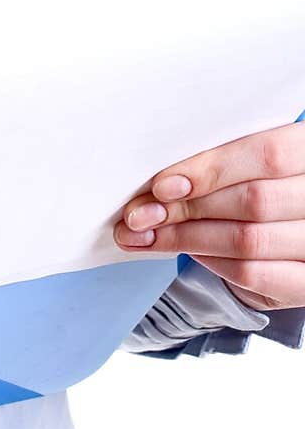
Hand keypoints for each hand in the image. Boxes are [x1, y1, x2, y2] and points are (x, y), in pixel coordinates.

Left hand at [114, 121, 304, 310]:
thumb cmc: (265, 181)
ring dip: (188, 238)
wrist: (294, 224)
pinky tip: (189, 251)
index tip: (162, 184)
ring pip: (249, 240)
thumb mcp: (250, 159)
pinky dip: (213, 263)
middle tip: (140, 214)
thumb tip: (157, 179)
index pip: (268, 154)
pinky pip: (256, 275)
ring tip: (150, 234)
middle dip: (187, 208)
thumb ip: (219, 160)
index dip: (212, 169)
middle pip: (253, 201)